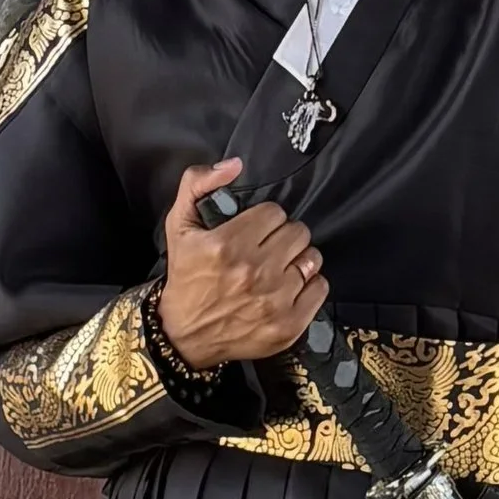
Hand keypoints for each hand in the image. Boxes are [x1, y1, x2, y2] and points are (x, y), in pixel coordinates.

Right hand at [156, 160, 327, 368]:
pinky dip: (308, 285)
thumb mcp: (179, 225)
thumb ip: (199, 184)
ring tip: (278, 268)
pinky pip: (319, 287)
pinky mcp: (288, 324)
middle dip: (283, 237)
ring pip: (312, 258)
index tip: (255, 230)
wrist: (184, 334)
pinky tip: (288, 288)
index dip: (266, 219)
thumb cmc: (185, 277)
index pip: (275, 213)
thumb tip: (234, 165)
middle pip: (298, 233)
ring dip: (297, 260)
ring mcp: (273, 301)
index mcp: (227, 245)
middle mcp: (253, 272)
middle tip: (268, 248)